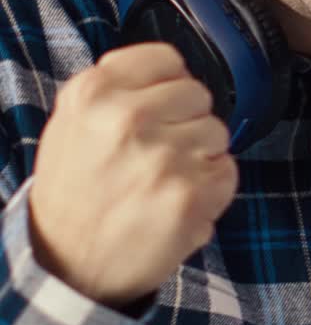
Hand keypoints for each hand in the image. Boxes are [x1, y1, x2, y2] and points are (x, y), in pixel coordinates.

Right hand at [29, 43, 237, 306]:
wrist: (69, 265)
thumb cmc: (75, 192)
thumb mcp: (71, 122)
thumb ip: (116, 87)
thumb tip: (170, 72)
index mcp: (95, 92)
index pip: (168, 60)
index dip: (168, 86)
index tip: (158, 107)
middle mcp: (129, 117)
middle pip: (198, 94)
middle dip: (185, 122)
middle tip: (156, 153)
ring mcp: (162, 156)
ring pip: (217, 133)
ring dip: (199, 156)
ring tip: (163, 181)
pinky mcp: (190, 194)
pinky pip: (227, 171)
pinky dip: (212, 188)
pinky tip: (179, 201)